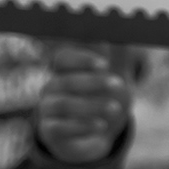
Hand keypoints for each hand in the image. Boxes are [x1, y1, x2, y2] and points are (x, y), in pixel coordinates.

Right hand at [35, 46, 129, 164]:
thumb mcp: (112, 75)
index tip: (105, 64)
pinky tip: (102, 125)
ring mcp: (47, 109)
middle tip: (118, 85)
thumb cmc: (102, 98)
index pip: (62, 58)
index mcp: (63, 70)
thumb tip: (121, 33)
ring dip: (92, 105)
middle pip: (65, 81)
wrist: (96, 135)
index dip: (81, 59)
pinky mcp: (50, 131)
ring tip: (115, 108)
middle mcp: (51, 87)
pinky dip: (82, 126)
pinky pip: (60, 128)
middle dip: (93, 82)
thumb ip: (116, 53)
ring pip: (64, 104)